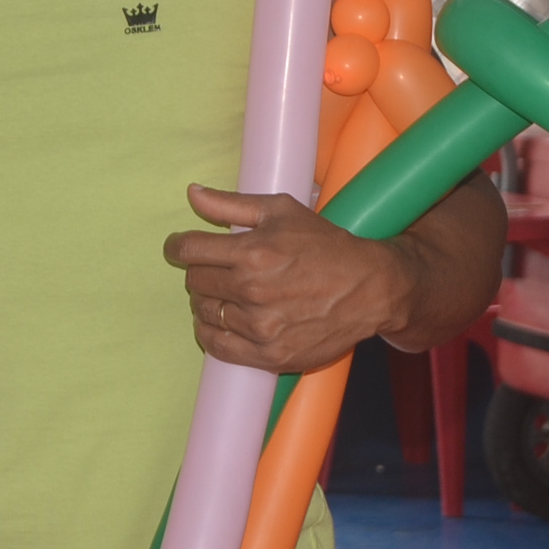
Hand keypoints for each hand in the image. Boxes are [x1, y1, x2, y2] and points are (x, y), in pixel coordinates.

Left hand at [164, 185, 414, 373]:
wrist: (371, 288)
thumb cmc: (326, 245)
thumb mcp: (282, 211)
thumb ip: (232, 203)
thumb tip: (192, 193)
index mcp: (253, 252)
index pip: (189, 250)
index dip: (178, 247)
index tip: (178, 248)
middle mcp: (253, 291)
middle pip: (195, 282)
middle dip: (200, 272)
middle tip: (217, 269)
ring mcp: (260, 327)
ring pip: (205, 313)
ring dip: (208, 302)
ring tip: (228, 293)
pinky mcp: (269, 355)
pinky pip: (218, 347)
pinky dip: (212, 333)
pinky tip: (222, 322)